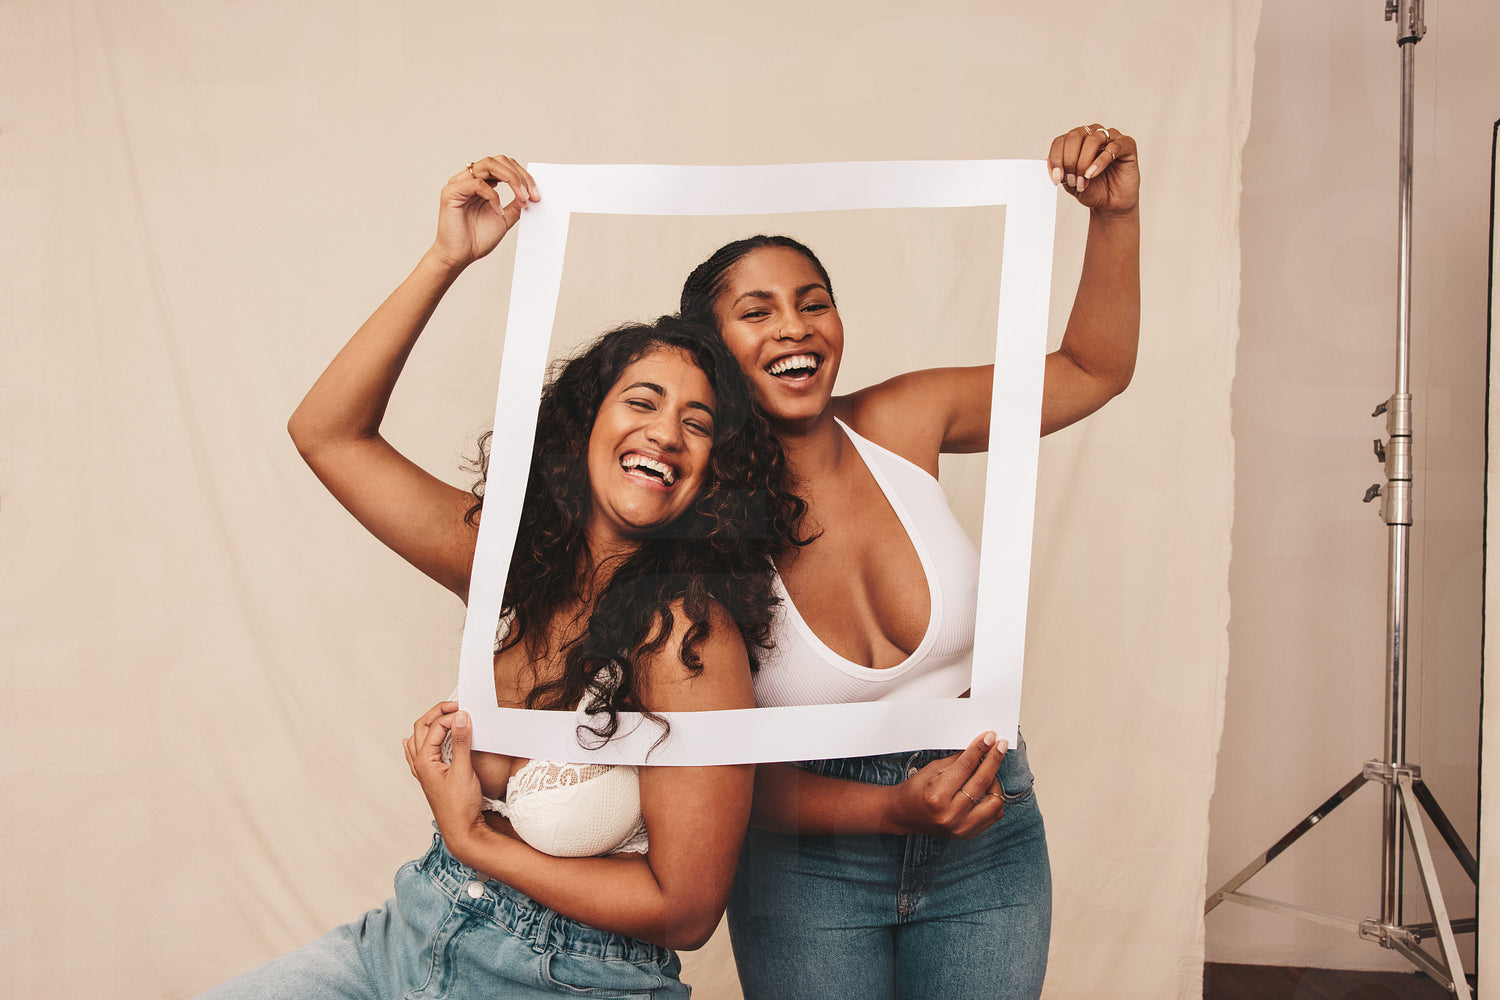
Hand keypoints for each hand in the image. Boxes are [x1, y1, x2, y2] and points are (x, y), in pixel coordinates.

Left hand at [403, 701, 484, 839]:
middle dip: (437, 714)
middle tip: (456, 707)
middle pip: (422, 728)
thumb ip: (460, 742)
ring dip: (429, 725)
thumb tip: (461, 717)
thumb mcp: (463, 770)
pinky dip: (418, 744)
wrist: (463, 832)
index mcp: (424, 761)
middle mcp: (420, 765)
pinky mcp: (432, 779)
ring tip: (444, 716)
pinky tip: (412, 742)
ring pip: (418, 740)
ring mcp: (424, 773)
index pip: (435, 727)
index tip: (468, 713)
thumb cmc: (460, 807)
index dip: (451, 717)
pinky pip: (417, 756)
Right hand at [429, 155, 539, 270]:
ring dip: (511, 179)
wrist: (460, 256)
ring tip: (522, 197)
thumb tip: (531, 194)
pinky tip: (498, 211)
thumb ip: (516, 204)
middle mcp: (469, 179)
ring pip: (488, 165)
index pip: (504, 166)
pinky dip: (493, 196)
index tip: (536, 194)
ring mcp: (459, 183)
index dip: (523, 176)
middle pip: (498, 161)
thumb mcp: (505, 218)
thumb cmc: (477, 238)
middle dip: (519, 175)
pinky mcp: (451, 192)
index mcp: (482, 183)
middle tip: (531, 194)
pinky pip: (477, 184)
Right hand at [884, 731, 1008, 838]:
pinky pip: (993, 815)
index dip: (980, 749)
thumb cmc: (916, 790)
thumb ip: (958, 761)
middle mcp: (950, 814)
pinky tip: (988, 789)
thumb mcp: (933, 770)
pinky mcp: (968, 834)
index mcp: (937, 795)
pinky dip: (994, 800)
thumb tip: (981, 748)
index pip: (966, 766)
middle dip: (994, 759)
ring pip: (994, 802)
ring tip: (989, 772)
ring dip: (995, 782)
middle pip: (982, 781)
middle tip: (1000, 745)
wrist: (904, 814)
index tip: (990, 737)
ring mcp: (961, 827)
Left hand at [1048, 125, 1138, 215]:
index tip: (1056, 178)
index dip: (1056, 159)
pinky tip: (1092, 174)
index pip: (1061, 141)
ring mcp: (1111, 137)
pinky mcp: (1127, 145)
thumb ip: (1062, 172)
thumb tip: (1052, 165)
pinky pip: (1113, 147)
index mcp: (1077, 141)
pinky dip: (1100, 161)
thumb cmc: (1091, 190)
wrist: (1111, 203)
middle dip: (1069, 160)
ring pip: (1093, 139)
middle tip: (1071, 179)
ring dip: (1084, 161)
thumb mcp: (1070, 182)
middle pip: (1075, 136)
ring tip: (1082, 180)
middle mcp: (1093, 134)